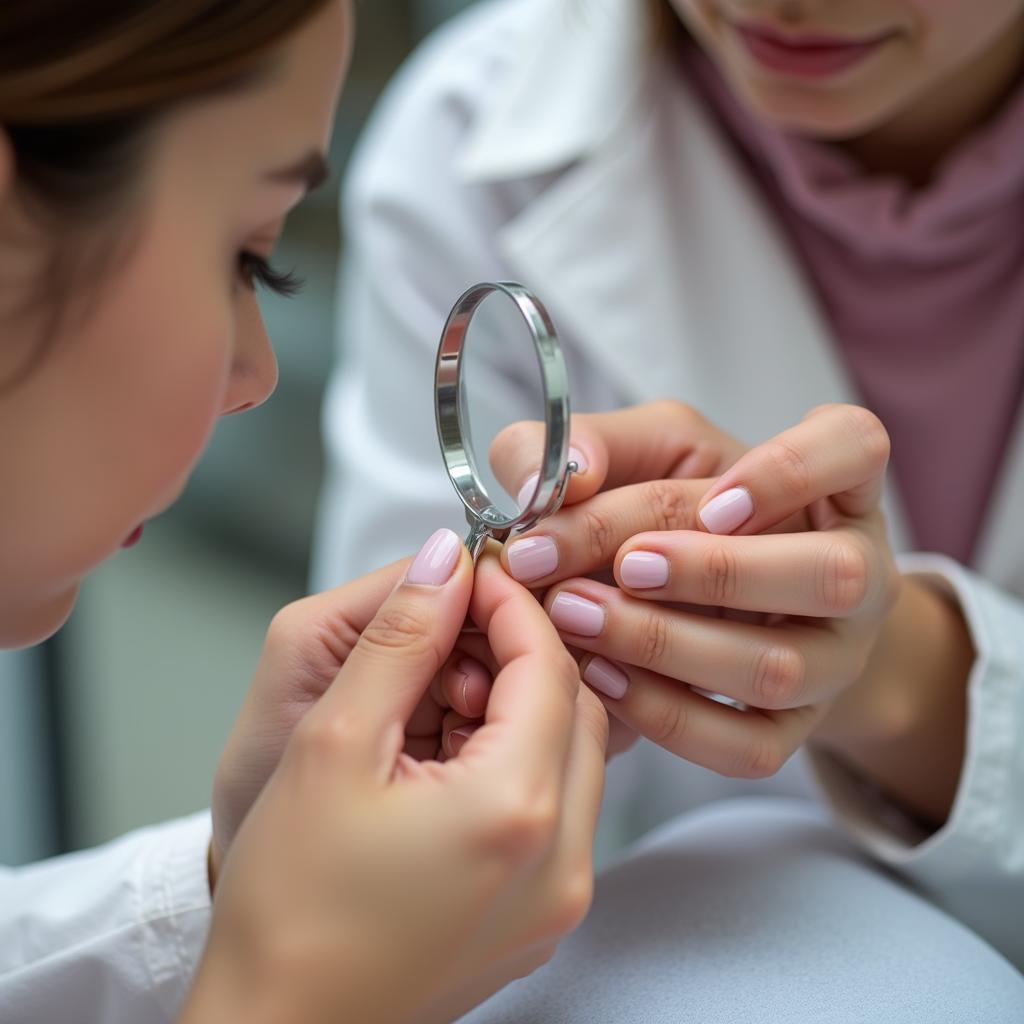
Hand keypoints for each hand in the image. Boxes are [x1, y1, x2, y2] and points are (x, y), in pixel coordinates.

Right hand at [182, 540, 608, 1023]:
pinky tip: (457, 754)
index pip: (548, 665)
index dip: (511, 605)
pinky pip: (559, 809)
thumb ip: (401, 638)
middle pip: (576, 708)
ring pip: (574, 757)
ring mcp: (559, 899)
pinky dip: (523, 761)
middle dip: (525, 651)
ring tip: (446, 693)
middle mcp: (562, 862)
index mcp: (517, 812)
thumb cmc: (290, 907)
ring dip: (524, 706)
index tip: (473, 575)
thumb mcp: (335, 743)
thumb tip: (445, 562)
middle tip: (458, 629)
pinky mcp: (540, 919)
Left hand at [491, 402, 899, 780]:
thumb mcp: (642, 456)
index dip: (791, 471)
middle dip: (714, 571)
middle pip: (828, 573)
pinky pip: (747, 745)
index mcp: (829, 482)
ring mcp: (833, 658)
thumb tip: (573, 476)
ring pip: (780, 667)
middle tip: (622, 566)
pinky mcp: (793, 728)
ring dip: (667, 643)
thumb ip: (595, 444)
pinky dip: (664, 714)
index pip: (856, 448)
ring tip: (576, 614)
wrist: (711, 604)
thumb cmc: (678, 512)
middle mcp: (853, 569)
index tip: (712, 502)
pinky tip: (599, 677)